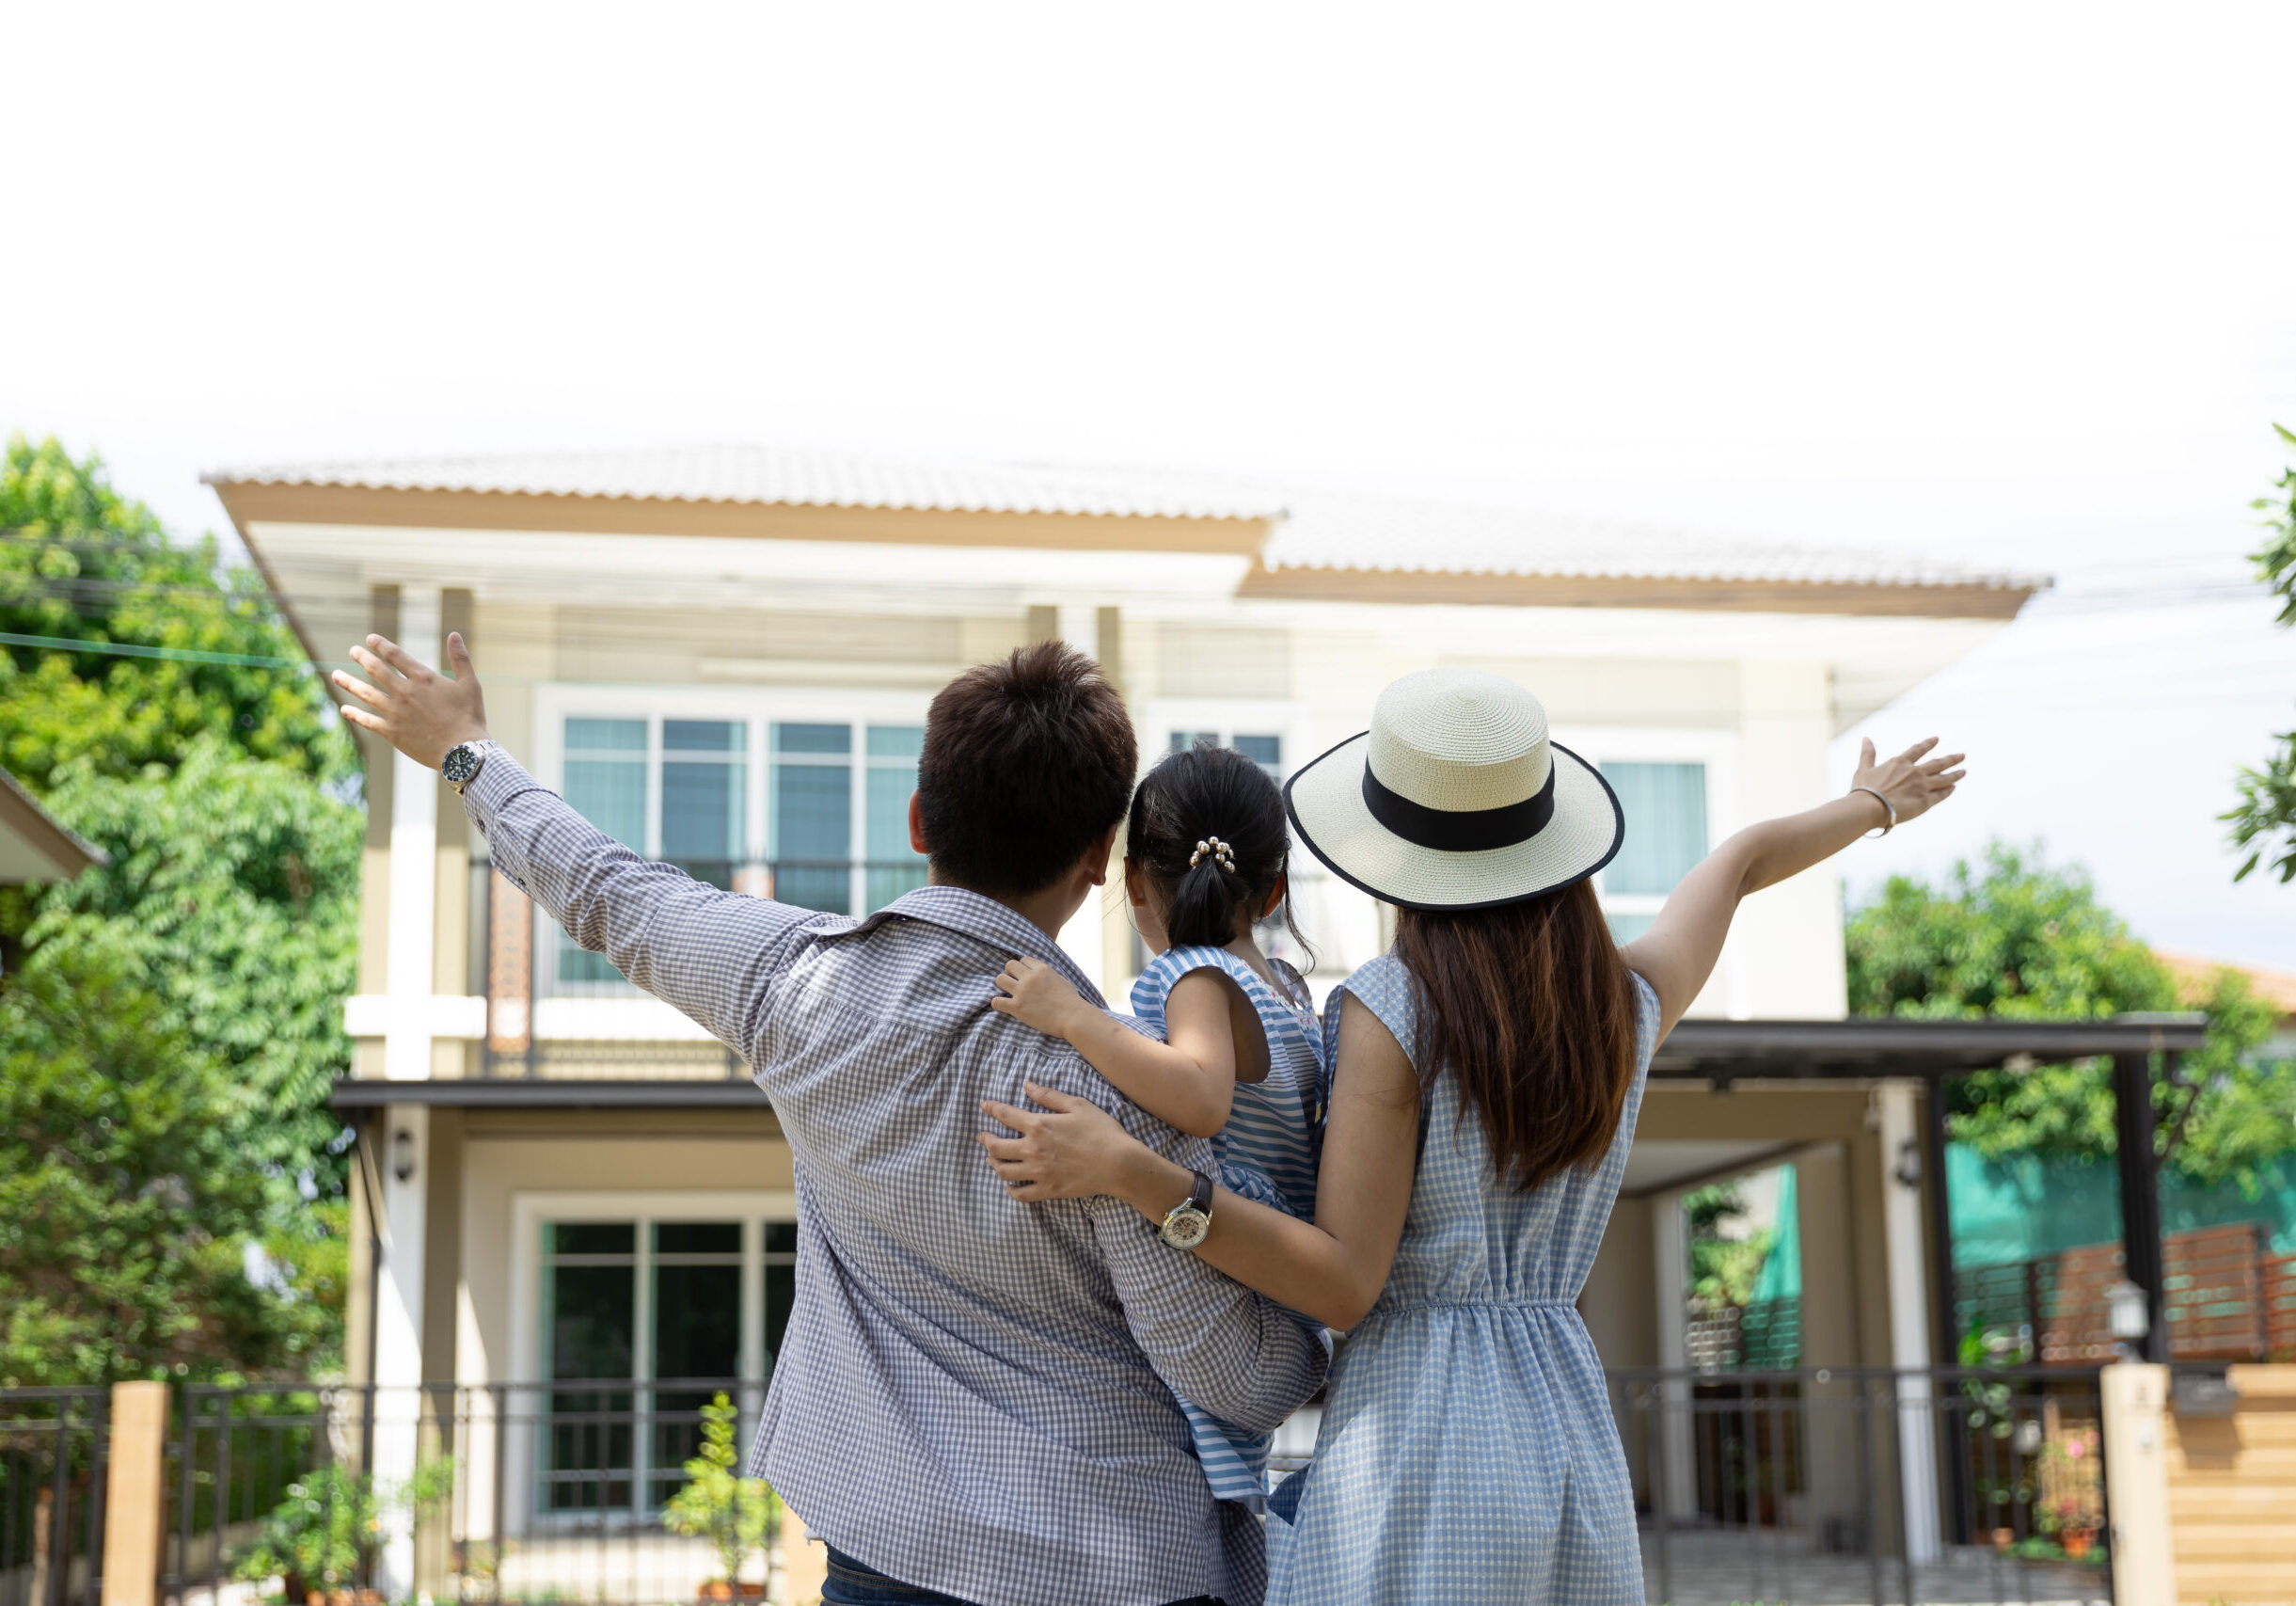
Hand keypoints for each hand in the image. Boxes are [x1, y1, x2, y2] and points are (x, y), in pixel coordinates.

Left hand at [332, 633, 490, 769]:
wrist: (462, 752)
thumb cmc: (470, 718)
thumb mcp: (470, 684)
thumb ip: (460, 658)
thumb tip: (454, 634)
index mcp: (423, 679)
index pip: (395, 655)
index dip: (380, 645)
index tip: (370, 639)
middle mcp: (405, 692)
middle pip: (376, 671)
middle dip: (362, 658)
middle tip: (352, 651)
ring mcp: (396, 713)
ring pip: (366, 694)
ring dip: (349, 683)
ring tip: (335, 675)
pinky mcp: (392, 732)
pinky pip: (368, 721)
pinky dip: (355, 715)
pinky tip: (344, 709)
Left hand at [978, 1083, 1143, 1201]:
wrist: (1119, 1164)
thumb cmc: (1102, 1131)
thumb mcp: (1078, 1105)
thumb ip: (1049, 1096)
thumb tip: (1028, 1086)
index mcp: (1039, 1125)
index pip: (1005, 1115)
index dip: (992, 1109)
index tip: (984, 1106)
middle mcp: (1032, 1150)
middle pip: (996, 1147)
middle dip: (986, 1139)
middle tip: (983, 1136)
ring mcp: (1038, 1173)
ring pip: (1004, 1171)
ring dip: (993, 1163)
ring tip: (991, 1159)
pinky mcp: (1048, 1190)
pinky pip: (1020, 1194)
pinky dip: (1010, 1190)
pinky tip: (1009, 1186)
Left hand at [989, 956, 1086, 1037]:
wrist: (1073, 1018)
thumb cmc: (1071, 1002)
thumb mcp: (1061, 980)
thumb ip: (1048, 975)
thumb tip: (1040, 975)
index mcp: (1042, 969)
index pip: (1023, 960)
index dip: (1022, 968)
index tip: (1024, 977)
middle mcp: (1030, 977)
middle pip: (1009, 965)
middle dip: (1010, 974)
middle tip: (1014, 984)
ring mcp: (1022, 992)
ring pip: (999, 979)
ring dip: (1003, 986)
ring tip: (1008, 994)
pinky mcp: (1017, 1007)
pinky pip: (997, 1001)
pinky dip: (998, 1003)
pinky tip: (1004, 1006)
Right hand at [1851, 736, 1964, 827]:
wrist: (1869, 807)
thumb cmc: (1863, 789)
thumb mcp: (1863, 769)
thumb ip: (1867, 753)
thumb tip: (1866, 738)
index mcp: (1900, 763)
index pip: (1918, 749)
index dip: (1928, 743)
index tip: (1937, 739)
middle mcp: (1915, 772)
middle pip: (1938, 763)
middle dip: (1951, 759)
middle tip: (1962, 755)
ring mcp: (1922, 786)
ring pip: (1944, 778)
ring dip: (1955, 774)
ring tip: (1963, 771)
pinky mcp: (1925, 801)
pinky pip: (1941, 794)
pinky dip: (1948, 790)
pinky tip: (1953, 787)